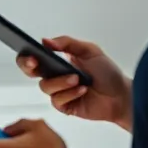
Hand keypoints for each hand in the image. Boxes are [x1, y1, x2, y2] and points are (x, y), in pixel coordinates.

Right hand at [18, 36, 132, 129]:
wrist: (120, 95)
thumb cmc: (107, 73)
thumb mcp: (90, 51)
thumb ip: (68, 43)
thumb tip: (46, 41)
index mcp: (57, 62)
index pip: (35, 57)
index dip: (27, 56)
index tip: (31, 54)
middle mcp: (55, 77)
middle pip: (30, 72)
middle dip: (28, 66)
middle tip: (36, 63)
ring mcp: (59, 92)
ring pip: (45, 86)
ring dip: (61, 81)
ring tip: (77, 78)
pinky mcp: (64, 107)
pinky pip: (57, 100)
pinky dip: (70, 93)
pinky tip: (82, 90)